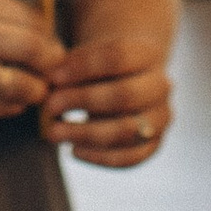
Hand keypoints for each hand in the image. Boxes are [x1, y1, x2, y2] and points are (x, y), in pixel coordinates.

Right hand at [0, 0, 62, 122]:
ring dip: (37, 90)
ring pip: (22, 85)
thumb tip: (41, 30)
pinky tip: (11, 101)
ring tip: (36, 88)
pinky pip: (0, 108)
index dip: (50, 34)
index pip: (31, 19)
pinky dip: (13, 107)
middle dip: (53, 62)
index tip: (54, 44)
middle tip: (56, 68)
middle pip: (34, 49)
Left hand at [41, 30, 173, 169]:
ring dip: (86, 134)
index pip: (118, 55)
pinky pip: (130, 157)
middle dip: (83, 101)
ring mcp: (161, 117)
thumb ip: (71, 66)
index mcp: (147, 53)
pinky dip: (100, 157)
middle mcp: (161, 85)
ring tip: (54, 132)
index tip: (53, 76)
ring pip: (127, 130)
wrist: (125, 81)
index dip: (84, 66)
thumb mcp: (88, 55)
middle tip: (51, 106)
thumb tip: (48, 83)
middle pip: (124, 94)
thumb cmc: (98, 66)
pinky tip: (73, 150)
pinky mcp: (153, 145)